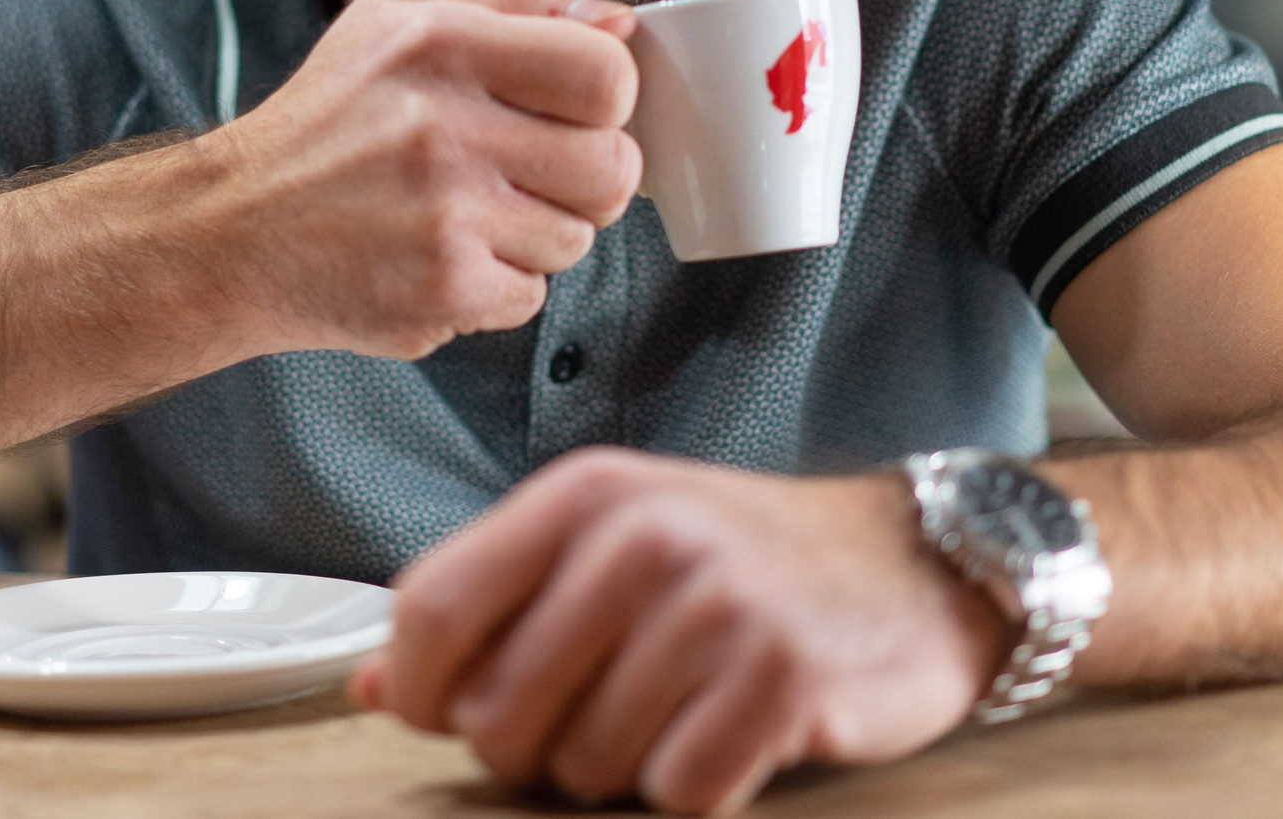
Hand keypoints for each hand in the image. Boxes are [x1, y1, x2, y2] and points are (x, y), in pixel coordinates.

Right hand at [202, 0, 642, 358]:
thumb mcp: (398, 8)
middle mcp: (442, 126)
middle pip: (613, 168)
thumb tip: (619, 21)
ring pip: (578, 238)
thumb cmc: (331, 114)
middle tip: (532, 169)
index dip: (608, 97)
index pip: (607, 74)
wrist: (233, 229)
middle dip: (589, 176)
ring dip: (538, 232)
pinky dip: (498, 284)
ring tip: (468, 211)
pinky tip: (442, 255)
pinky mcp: (442, 290)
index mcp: (440, 39)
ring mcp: (445, 215)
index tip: (573, 108)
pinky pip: (533, 295)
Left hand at [353, 449, 1006, 814]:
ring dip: (620, 773)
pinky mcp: (781, 679)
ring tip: (677, 715)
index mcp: (584, 495)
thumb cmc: (744, 559)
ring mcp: (715, 606)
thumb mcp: (612, 546)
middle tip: (598, 719)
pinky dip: (696, 789)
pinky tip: (731, 739)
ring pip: (585, 767)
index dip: (417, 687)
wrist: (915, 563)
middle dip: (533, 749)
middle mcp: (643, 537)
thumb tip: (367, 685)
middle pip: (498, 712)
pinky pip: (678, 794)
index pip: (433, 607)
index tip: (443, 713)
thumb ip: (492, 605)